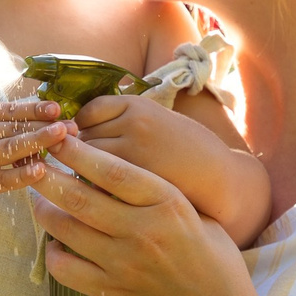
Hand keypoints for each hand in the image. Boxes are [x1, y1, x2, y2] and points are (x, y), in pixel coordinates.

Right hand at [0, 95, 71, 211]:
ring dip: (37, 142)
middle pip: (11, 128)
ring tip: (61, 137)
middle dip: (43, 125)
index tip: (57, 107)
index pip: (7, 110)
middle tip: (70, 124)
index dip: (33, 108)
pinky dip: (21, 175)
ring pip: (8, 150)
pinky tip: (40, 170)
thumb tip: (33, 110)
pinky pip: (0, 180)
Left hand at [29, 130, 256, 295]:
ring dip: (44, 212)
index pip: (112, 170)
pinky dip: (53, 253)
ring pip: (64, 230)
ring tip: (39, 202)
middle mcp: (143, 232)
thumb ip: (161, 196)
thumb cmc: (215, 265)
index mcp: (168, 205)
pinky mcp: (110, 294)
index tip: (59, 140)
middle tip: (32, 167)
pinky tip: (56, 245)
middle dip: (47, 177)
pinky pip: (64, 268)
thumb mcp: (199, 218)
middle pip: (78, 197)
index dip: (79, 153)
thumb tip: (118, 172)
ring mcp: (124, 265)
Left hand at [71, 93, 224, 183]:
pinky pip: (98, 179)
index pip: (90, 110)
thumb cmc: (186, 150)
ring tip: (91, 178)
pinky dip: (94, 185)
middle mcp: (134, 122)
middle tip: (82, 163)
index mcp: (138, 104)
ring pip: (87, 158)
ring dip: (82, 169)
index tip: (84, 139)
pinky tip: (102, 191)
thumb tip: (79, 127)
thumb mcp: (156, 120)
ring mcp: (134, 149)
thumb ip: (124, 120)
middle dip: (78, 151)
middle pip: (84, 135)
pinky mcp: (136, 177)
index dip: (82, 127)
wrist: (217, 176)